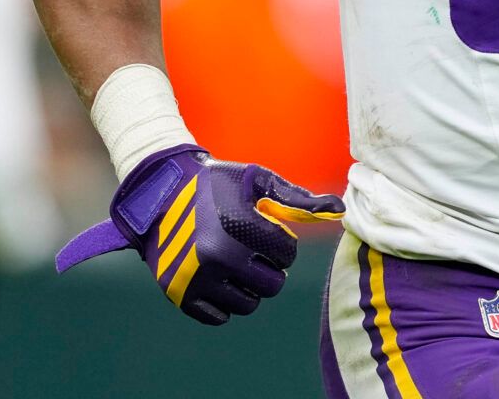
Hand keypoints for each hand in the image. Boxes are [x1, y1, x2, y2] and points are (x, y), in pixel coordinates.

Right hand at [55, 144, 343, 323]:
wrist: (159, 192)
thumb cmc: (215, 183)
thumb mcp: (256, 180)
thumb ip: (297, 198)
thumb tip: (339, 210)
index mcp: (238, 225)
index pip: (286, 254)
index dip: (282, 242)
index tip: (266, 230)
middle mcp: (217, 256)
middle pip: (272, 284)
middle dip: (270, 268)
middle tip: (255, 252)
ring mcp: (196, 279)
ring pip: (248, 304)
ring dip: (250, 287)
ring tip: (239, 265)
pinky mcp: (180, 295)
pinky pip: (219, 317)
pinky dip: (225, 302)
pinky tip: (221, 279)